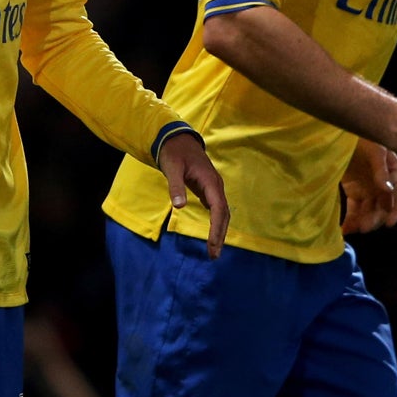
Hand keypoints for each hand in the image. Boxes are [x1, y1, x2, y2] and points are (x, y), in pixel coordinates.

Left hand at [159, 131, 229, 258]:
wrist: (178, 141)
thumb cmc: (174, 154)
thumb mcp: (172, 169)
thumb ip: (175, 187)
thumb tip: (179, 206)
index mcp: (210, 182)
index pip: (218, 209)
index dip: (217, 228)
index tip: (213, 245)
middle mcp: (216, 186)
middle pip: (223, 214)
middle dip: (220, 235)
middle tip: (213, 255)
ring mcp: (214, 188)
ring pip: (221, 213)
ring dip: (219, 231)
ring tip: (214, 250)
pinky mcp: (209, 190)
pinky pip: (216, 209)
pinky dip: (216, 223)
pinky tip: (213, 235)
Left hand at [340, 139, 396, 233]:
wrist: (342, 131)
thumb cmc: (364, 137)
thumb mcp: (375, 151)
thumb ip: (381, 171)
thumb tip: (387, 190)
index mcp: (395, 173)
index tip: (389, 223)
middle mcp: (384, 183)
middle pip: (383, 207)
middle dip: (375, 218)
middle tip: (364, 228)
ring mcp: (368, 187)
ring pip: (368, 210)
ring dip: (362, 221)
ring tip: (352, 230)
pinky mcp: (354, 189)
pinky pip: (355, 208)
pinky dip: (351, 218)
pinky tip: (345, 229)